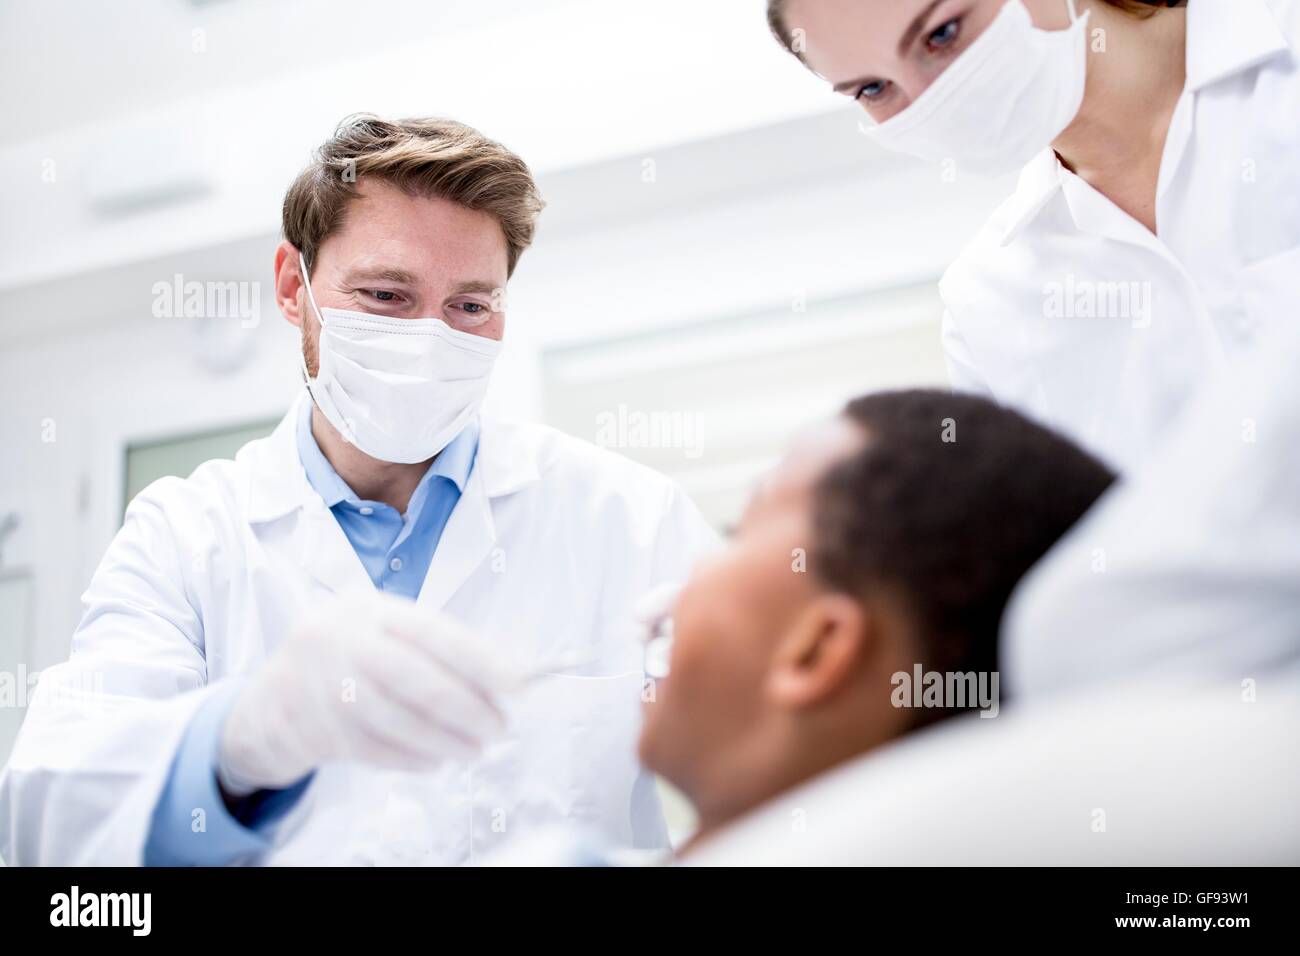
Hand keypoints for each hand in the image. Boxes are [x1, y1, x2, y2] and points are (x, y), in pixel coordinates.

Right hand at [218, 591, 522, 794]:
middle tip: (501, 727)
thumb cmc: (351, 658)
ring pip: (396, 720)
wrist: (274, 696)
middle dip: (467, 708)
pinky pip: (375, 749)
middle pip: (414, 678)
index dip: (479, 659)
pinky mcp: (314, 728)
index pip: (433, 631)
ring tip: (476, 749)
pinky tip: (437, 759)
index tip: (518, 683)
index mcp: (370, 609)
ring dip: (445, 740)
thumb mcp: (385, 632)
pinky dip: (413, 758)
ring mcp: (323, 685)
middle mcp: (342, 640)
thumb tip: (506, 675)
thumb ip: (438, 648)